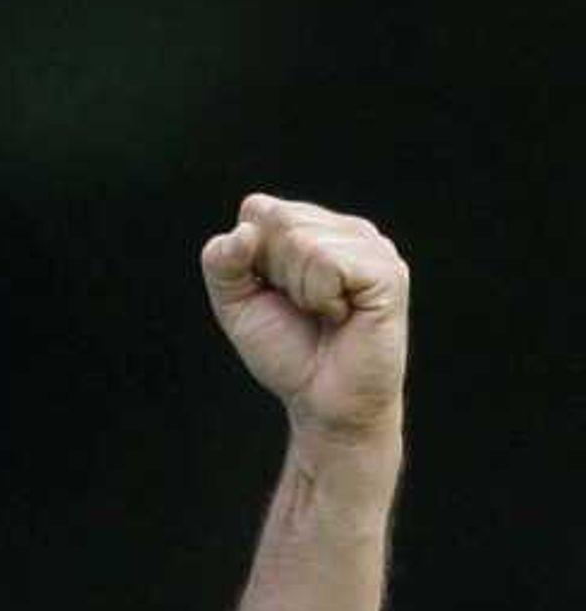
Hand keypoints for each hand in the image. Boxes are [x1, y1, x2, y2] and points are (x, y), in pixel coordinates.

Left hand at [199, 194, 407, 443]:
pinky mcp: (388, 271)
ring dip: (299, 289)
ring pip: (302, 240)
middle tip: (303, 307)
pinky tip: (342, 315)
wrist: (324, 401)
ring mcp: (373, 247)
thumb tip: (243, 231)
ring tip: (325, 312)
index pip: (257, 209)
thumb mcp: (236, 303)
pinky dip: (320, 297)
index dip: (250, 258)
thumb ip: (221, 262)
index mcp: (314, 227)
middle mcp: (347, 229)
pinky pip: (328, 263)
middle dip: (274, 274)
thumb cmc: (288, 350)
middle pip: (278, 220)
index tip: (275, 292)